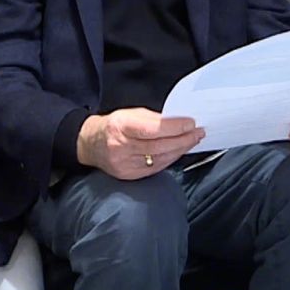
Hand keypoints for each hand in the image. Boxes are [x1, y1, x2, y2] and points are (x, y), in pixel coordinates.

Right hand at [77, 108, 204, 180]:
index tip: (190, 123)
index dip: (174, 127)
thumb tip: (178, 122)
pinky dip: (170, 159)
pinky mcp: (128, 175)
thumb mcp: (130, 114)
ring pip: (159, 159)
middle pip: (158, 146)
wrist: (91, 144)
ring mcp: (124, 164)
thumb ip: (153, 119)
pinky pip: (155, 168)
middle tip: (198, 133)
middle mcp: (120, 147)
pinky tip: (179, 151)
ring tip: (193, 140)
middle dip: (182, 139)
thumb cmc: (113, 126)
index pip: (152, 129)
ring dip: (180, 150)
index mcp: (120, 126)